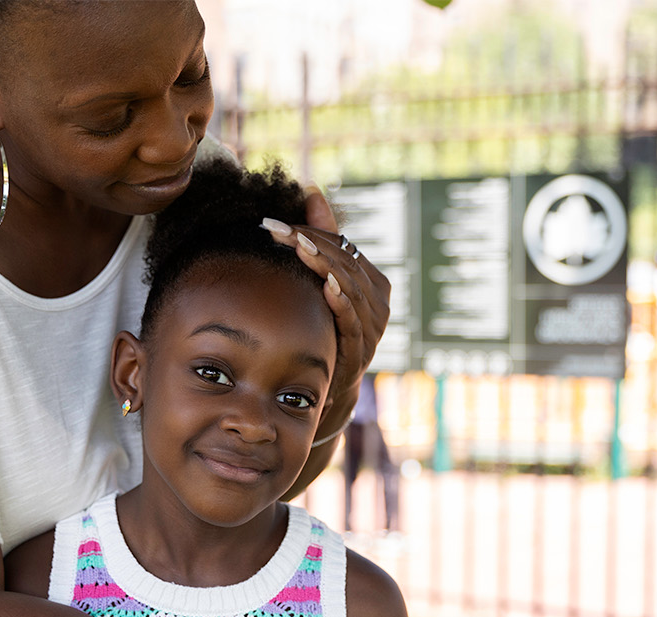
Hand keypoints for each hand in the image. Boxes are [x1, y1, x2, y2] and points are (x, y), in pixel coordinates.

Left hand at [262, 187, 389, 415]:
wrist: (329, 386)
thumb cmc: (324, 328)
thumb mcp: (323, 282)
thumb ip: (323, 238)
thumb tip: (312, 189)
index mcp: (374, 282)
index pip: (343, 247)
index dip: (311, 231)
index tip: (276, 222)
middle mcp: (380, 302)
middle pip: (345, 263)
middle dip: (309, 243)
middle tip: (276, 228)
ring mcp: (374, 327)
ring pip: (349, 287)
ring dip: (322, 265)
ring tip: (297, 246)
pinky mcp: (362, 349)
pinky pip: (353, 321)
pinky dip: (341, 302)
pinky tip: (325, 286)